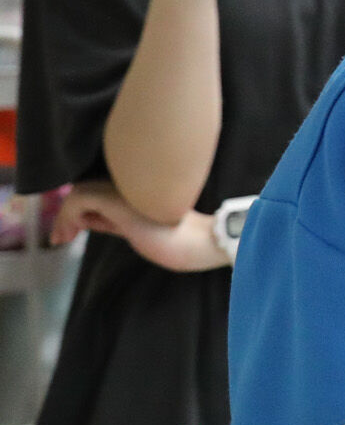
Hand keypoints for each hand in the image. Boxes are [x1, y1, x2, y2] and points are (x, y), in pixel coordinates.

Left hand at [53, 181, 229, 271]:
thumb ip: (114, 222)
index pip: (97, 191)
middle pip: (86, 188)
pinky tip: (70, 232)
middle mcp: (128, 183)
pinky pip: (81, 200)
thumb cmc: (177, 238)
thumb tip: (88, 220)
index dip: (79, 209)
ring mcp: (124, 189)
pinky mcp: (119, 201)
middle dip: (67, 213)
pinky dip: (67, 215)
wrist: (203, 241)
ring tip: (62, 238)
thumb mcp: (137, 229)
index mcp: (135, 189)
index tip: (73, 231)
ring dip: (64, 216)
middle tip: (62, 237)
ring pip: (80, 192)